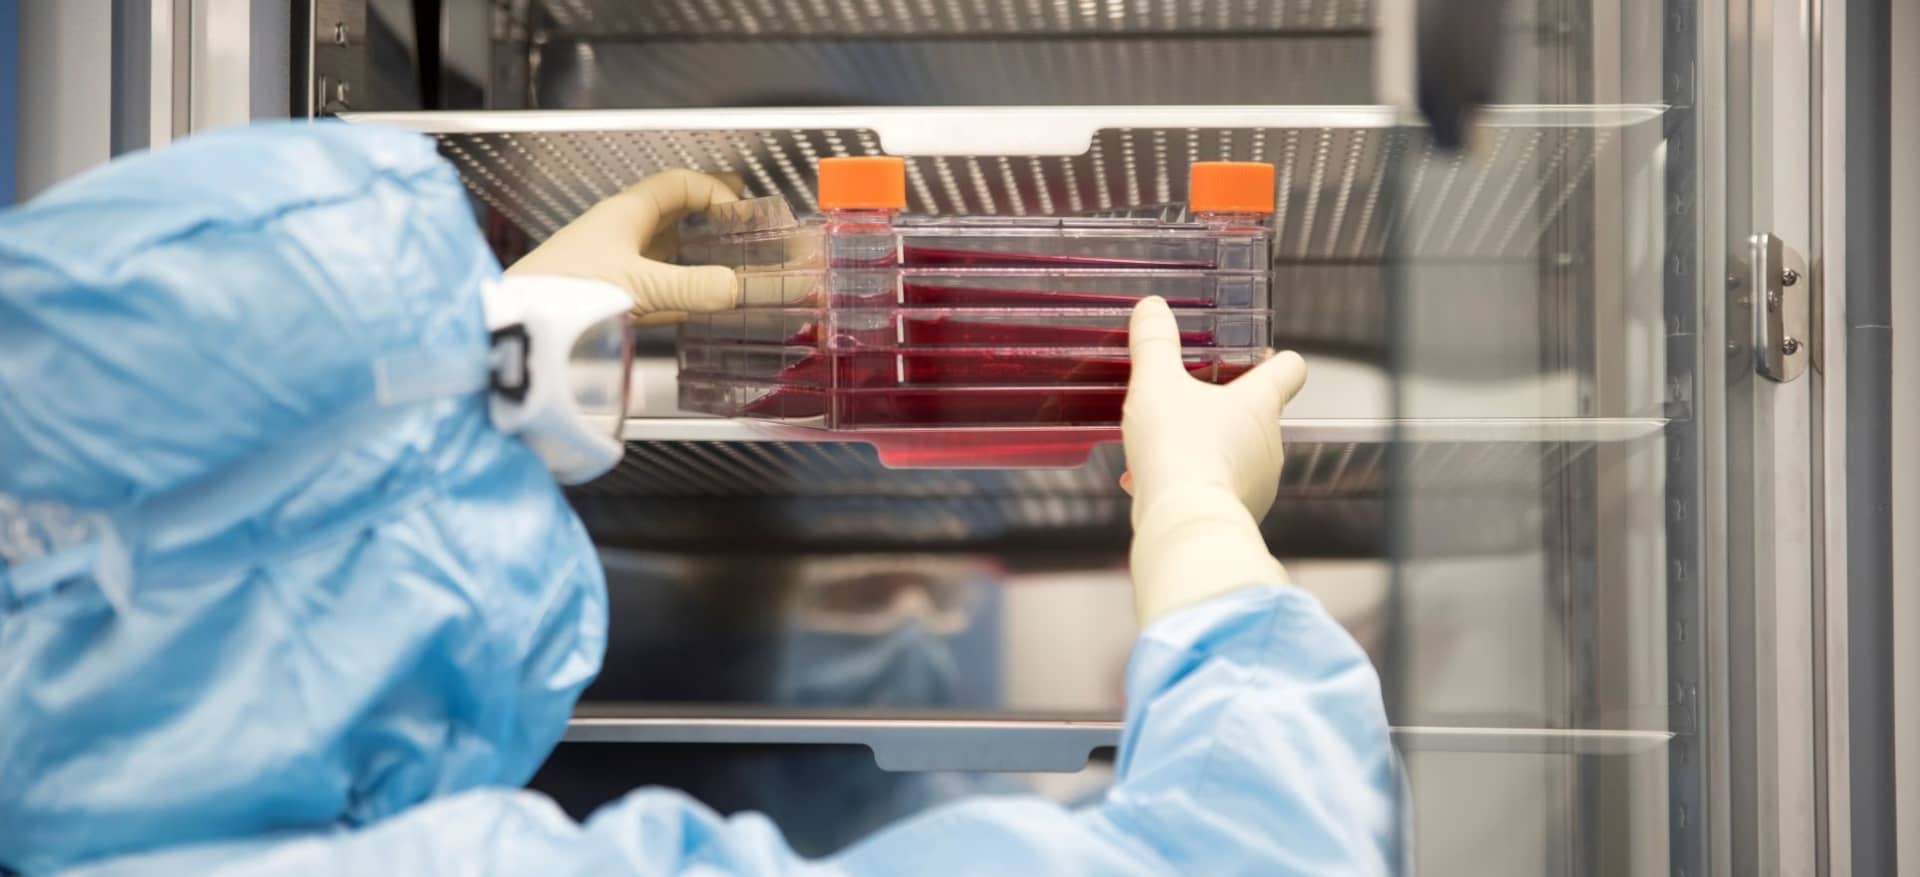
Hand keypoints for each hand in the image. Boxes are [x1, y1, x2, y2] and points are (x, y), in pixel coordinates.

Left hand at [506, 169, 742, 325]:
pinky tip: (692, 301)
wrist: (518, 324)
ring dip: (694, 252)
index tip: (739, 211)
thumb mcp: (639, 286)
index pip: (677, 184)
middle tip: (739, 214)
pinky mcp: (605, 295)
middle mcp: (617, 232)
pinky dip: (677, 288)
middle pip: (671, 213)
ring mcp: (611, 263)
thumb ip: (691, 288)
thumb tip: (735, 287)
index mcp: (624, 214)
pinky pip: (653, 284)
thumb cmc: (567, 290)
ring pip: (662, 249)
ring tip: (725, 257)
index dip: (712, 190)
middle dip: (706, 213)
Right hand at [1122, 296, 1307, 624]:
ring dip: (1202, 449)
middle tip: (1186, 403)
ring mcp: (1259, 482)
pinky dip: (1188, 483)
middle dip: (1221, 409)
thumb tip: (1151, 308)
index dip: (1277, 361)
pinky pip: (1215, 490)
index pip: (1290, 369)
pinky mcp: (1239, 514)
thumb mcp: (1156, 384)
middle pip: (1256, 414)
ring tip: (1160, 449)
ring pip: (1233, 455)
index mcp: (1261, 403)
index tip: (1260, 360)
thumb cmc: (1178, 448)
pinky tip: (1148, 482)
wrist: (1183, 522)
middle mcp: (1270, 443)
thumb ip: (1154, 342)